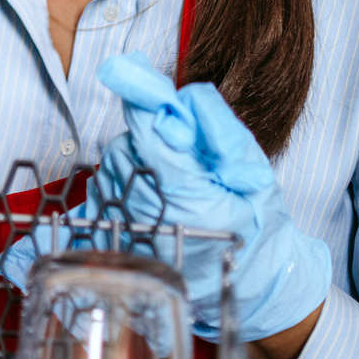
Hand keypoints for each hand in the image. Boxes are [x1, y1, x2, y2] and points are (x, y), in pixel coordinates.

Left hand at [93, 53, 328, 345]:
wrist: (256, 285)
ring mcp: (129, 232)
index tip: (131, 74)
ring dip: (132, 163)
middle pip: (125, 147)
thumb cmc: (258, 226)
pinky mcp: (118, 244)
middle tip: (179, 151)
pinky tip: (146, 196)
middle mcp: (149, 214)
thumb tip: (180, 102)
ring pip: (111, 170)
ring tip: (169, 181)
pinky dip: (115, 188)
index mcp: (185, 193)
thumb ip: (218, 129)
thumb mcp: (254, 171)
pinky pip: (99, 199)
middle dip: (146, 137)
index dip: (142, 101)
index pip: (147, 131)